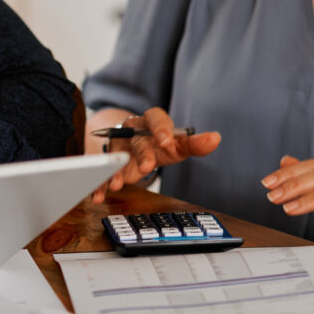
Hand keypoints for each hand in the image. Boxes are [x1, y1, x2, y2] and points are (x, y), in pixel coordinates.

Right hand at [91, 107, 220, 202]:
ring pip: (115, 157)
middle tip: (146, 167)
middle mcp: (131, 131)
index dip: (160, 128)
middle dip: (141, 154)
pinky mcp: (107, 163)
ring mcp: (117, 147)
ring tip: (116, 184)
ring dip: (114, 171)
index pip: (155, 118)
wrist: (134, 148)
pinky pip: (101, 172)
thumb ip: (194, 144)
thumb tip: (215, 138)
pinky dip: (99, 184)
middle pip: (136, 140)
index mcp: (150, 121)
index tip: (166, 141)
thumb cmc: (159, 145)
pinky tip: (98, 195)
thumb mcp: (177, 145)